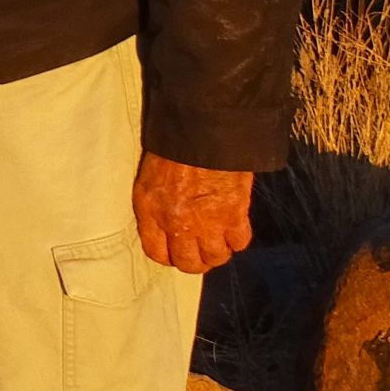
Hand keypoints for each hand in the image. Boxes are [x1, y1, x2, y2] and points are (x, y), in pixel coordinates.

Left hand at [132, 152, 253, 273]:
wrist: (203, 127)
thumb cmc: (175, 142)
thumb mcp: (151, 173)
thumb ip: (158, 202)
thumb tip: (170, 222)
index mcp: (150, 209)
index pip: (156, 252)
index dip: (170, 256)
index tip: (177, 251)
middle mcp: (176, 223)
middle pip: (188, 263)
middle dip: (195, 260)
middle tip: (202, 250)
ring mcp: (206, 222)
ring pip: (215, 258)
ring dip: (219, 252)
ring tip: (221, 240)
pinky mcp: (233, 215)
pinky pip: (239, 242)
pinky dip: (238, 238)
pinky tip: (235, 227)